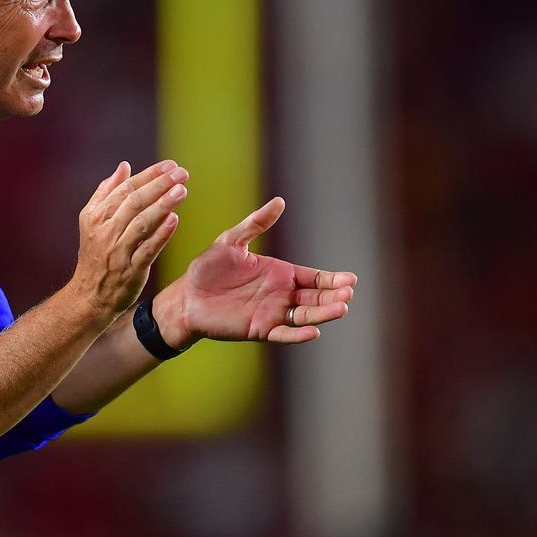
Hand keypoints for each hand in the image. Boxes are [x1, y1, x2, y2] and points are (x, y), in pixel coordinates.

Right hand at [69, 160, 188, 321]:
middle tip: (182, 174)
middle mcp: (106, 231)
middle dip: (160, 185)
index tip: (170, 165)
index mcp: (97, 216)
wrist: (90, 294)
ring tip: (182, 191)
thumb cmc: (95, 253)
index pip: (125, 188)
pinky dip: (161, 234)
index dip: (149, 175)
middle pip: (135, 202)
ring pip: (142, 223)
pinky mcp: (131, 270)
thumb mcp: (92, 220)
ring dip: (163, 205)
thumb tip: (124, 166)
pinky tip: (175, 220)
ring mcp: (118, 251)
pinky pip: (148, 249)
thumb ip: (106, 192)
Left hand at [157, 197, 355, 347]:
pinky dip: (298, 334)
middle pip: (316, 297)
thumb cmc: (207, 269)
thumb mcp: (232, 241)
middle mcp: (281, 294)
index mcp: (279, 273)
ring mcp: (272, 313)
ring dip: (323, 314)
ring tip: (341, 308)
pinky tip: (314, 331)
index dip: (332, 279)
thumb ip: (256, 224)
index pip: (314, 277)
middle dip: (334, 296)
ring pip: (305, 315)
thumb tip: (280, 202)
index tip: (350, 279)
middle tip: (348, 294)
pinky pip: (283, 334)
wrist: (186, 296)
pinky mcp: (260, 329)